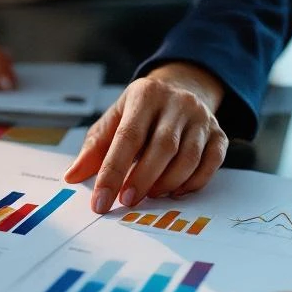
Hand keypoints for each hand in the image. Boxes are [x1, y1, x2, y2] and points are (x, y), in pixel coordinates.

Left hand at [64, 63, 228, 213]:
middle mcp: (177, 103)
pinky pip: (210, 163)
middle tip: (127, 201)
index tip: (102, 200)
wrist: (179, 90)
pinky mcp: (219, 133)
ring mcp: (201, 118)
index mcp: (145, 95)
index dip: (113, 172)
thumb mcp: (113, 121)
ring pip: (188, 157)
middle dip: (142, 179)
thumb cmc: (139, 112)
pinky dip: (193, 183)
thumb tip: (72, 176)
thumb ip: (93, 149)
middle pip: (162, 147)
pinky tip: (175, 192)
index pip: (127, 137)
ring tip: (150, 195)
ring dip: (167, 183)